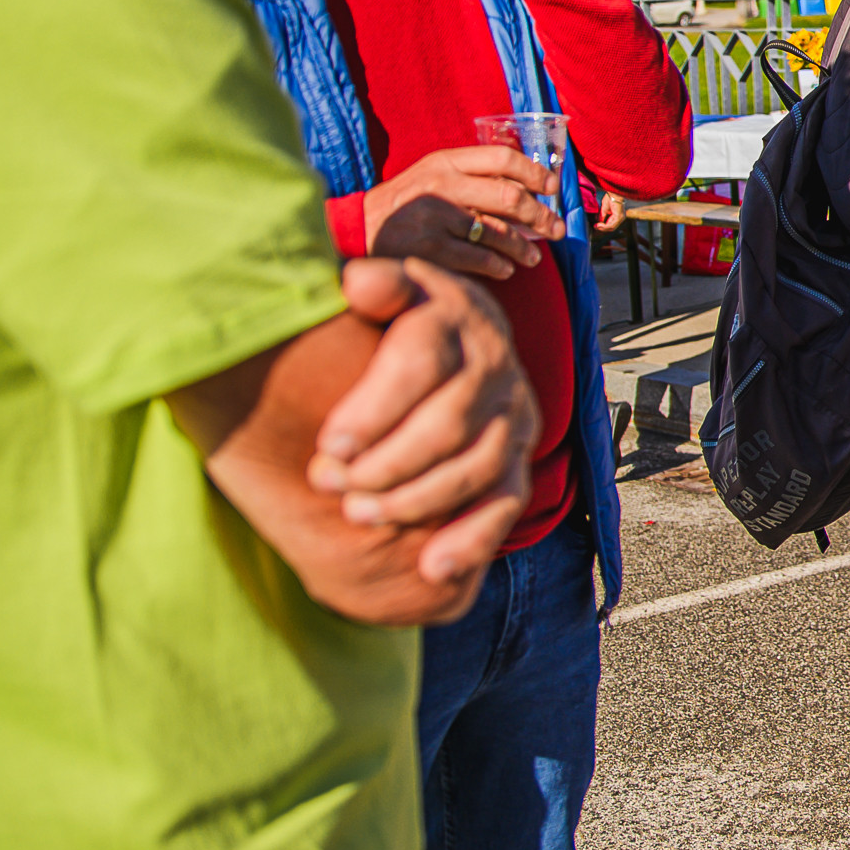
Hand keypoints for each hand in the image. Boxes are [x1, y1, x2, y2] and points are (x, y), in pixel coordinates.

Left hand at [311, 258, 538, 587]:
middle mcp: (494, 359)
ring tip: (361, 514)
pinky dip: (473, 538)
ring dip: (420, 499)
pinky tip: (434, 568)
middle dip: (389, 463)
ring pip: (480, 464)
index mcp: (455, 312)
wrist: (449, 334)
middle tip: (333, 486)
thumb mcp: (381, 286)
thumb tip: (359, 281)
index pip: (423, 360)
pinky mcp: (518, 453)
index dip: (376, 407)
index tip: (330, 445)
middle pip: (452, 421)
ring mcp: (513, 409)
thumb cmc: (391, 317)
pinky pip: (507, 501)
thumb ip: (371, 283)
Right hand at [361, 146, 560, 281]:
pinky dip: (499, 265)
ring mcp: (435, 217)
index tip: (553, 187)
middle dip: (540, 216)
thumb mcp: (432, 175)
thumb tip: (528, 189)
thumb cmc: (404, 203)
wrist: (356, 229)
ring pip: (498, 231)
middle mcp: (442, 185)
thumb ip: (471, 176)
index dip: (535, 172)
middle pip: (509, 197)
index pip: (502, 158)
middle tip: (556, 229)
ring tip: (534, 256)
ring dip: (524, 246)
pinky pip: (479, 258)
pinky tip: (506, 268)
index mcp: (445, 161)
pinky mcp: (429, 249)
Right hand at [594, 191, 628, 231]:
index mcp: (618, 216)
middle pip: (612, 228)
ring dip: (602, 228)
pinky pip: (611, 225)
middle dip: (602, 229)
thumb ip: (602, 216)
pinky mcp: (618, 216)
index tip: (596, 226)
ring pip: (611, 227)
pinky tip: (599, 224)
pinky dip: (604, 226)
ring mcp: (621, 218)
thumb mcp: (604, 209)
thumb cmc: (610, 197)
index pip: (611, 225)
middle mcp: (621, 218)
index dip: (603, 227)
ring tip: (596, 226)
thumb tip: (599, 222)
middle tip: (595, 227)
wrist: (613, 192)